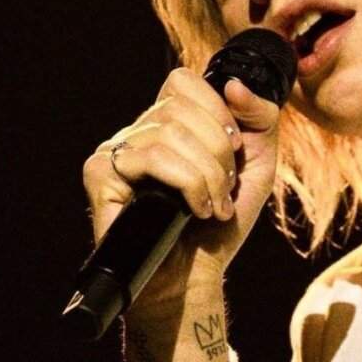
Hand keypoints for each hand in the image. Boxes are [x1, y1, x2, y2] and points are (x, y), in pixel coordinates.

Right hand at [82, 67, 280, 307]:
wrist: (195, 279)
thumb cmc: (220, 225)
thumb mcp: (258, 165)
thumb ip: (261, 119)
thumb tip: (232, 84)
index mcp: (169, 122)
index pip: (184, 82)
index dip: (217, 111)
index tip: (234, 149)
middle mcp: (138, 132)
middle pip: (181, 107)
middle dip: (219, 153)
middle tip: (224, 190)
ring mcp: (116, 152)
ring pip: (169, 133)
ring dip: (207, 176)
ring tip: (211, 207)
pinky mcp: (100, 176)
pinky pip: (149, 158)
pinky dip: (185, 185)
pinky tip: (190, 211)